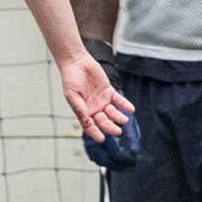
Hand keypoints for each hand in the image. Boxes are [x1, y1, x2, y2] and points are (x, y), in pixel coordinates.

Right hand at [74, 39, 139, 169]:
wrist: (76, 62)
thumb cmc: (70, 78)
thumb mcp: (72, 95)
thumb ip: (79, 108)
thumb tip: (86, 121)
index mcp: (83, 111)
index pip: (90, 126)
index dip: (95, 133)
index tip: (102, 139)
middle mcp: (93, 108)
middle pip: (104, 121)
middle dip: (110, 127)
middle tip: (118, 132)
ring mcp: (102, 100)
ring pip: (112, 112)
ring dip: (118, 117)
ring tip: (124, 120)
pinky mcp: (109, 91)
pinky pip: (119, 100)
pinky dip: (125, 105)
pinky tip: (130, 109)